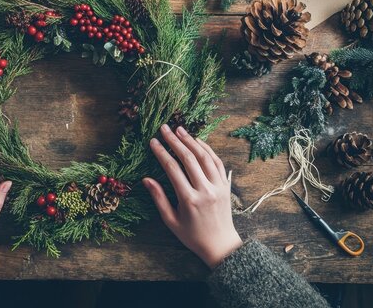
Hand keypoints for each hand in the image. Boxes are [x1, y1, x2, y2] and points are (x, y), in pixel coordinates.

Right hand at [143, 124, 241, 268]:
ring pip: (204, 157)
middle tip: (164, 128)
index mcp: (189, 200)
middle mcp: (205, 190)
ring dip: (191, 141)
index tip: (153, 142)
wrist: (220, 244)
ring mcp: (218, 186)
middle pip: (188, 159)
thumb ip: (159, 198)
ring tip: (179, 129)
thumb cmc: (192, 235)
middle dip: (174, 141)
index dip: (161, 153)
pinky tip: (197, 141)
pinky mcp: (225, 185)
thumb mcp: (171, 220)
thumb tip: (146, 179)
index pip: (173, 169)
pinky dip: (207, 149)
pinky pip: (217, 162)